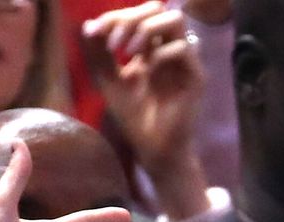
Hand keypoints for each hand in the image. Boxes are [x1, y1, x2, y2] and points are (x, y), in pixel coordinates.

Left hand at [84, 3, 205, 180]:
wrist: (152, 146)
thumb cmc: (133, 116)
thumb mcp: (107, 81)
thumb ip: (97, 53)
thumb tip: (88, 24)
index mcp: (149, 47)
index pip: (137, 14)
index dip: (115, 16)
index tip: (95, 33)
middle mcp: (167, 48)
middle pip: (158, 8)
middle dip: (130, 18)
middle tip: (114, 43)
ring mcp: (183, 61)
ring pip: (176, 19)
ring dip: (147, 28)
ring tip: (129, 51)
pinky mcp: (196, 76)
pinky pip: (183, 48)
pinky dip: (160, 54)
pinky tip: (148, 72)